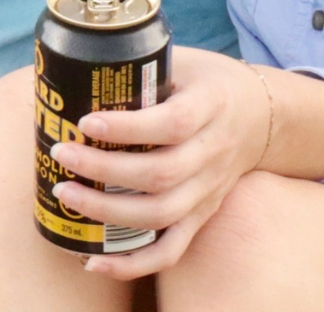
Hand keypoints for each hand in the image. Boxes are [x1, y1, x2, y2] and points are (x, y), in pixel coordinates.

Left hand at [49, 47, 272, 279]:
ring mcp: (209, 188)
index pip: (173, 123)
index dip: (129, 127)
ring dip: (109, 212)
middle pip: (162, 173)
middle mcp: (214, 150)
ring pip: (162, 214)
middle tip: (62, 153)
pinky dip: (133, 263)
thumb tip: (72, 67)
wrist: (261, 116)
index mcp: (212, 104)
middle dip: (105, 170)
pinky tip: (94, 260)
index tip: (86, 122)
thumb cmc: (207, 82)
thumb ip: (139, 65)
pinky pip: (171, 249)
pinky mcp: (202, 214)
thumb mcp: (183, 60)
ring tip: (66, 193)